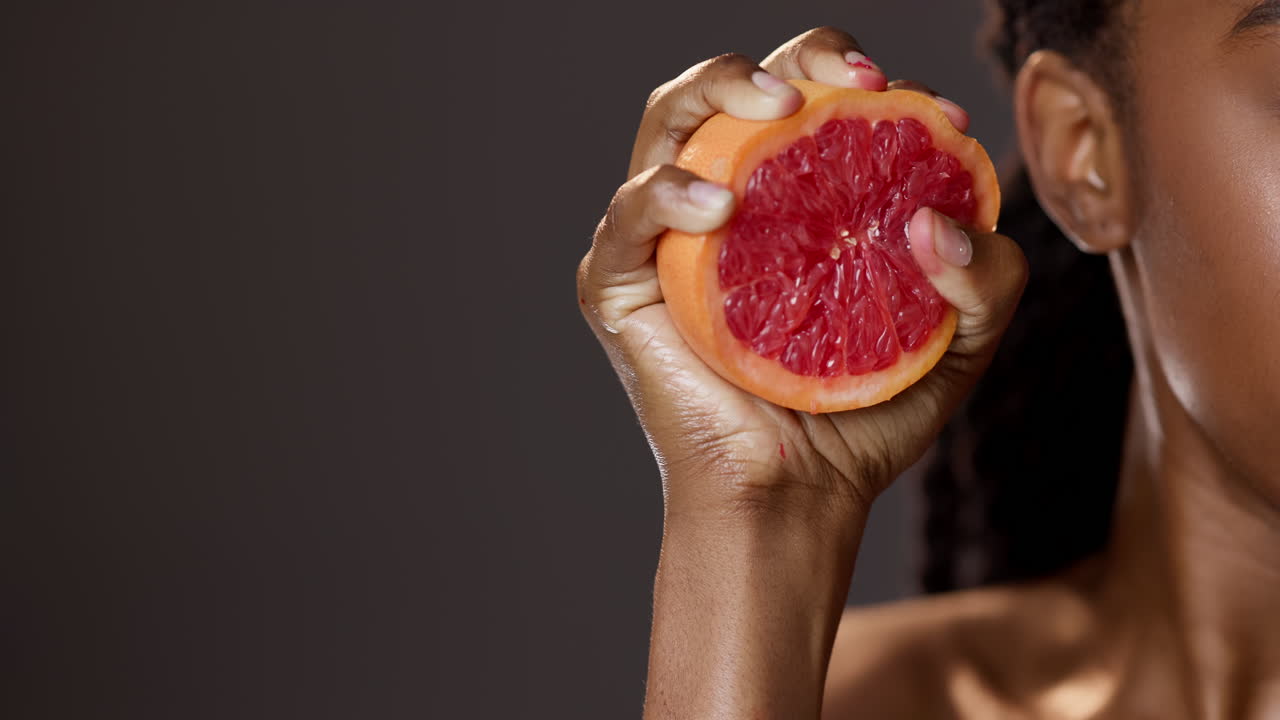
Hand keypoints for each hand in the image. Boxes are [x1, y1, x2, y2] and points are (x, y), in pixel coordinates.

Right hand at [577, 27, 1027, 523]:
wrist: (798, 498)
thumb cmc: (864, 418)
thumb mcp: (959, 340)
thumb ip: (988, 275)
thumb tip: (938, 215)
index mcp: (791, 201)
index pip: (812, 100)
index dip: (866, 77)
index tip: (936, 111)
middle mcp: (724, 204)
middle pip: (735, 87)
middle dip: (793, 57)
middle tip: (855, 78)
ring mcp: (666, 241)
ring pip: (668, 122)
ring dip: (720, 89)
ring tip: (782, 107)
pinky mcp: (620, 285)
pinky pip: (627, 216)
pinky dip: (665, 194)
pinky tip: (716, 208)